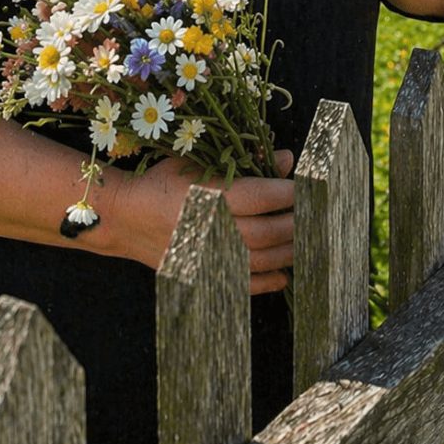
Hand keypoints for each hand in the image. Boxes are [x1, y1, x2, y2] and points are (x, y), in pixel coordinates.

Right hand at [107, 149, 294, 294]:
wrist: (125, 218)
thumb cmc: (163, 182)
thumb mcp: (198, 161)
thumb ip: (244, 160)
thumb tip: (286, 159)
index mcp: (213, 196)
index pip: (266, 196)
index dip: (293, 192)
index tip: (312, 188)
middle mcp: (215, 230)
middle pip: (270, 231)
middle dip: (298, 222)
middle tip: (319, 215)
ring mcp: (210, 258)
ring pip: (263, 259)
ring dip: (290, 251)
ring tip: (308, 241)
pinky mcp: (205, 276)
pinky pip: (246, 284)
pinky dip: (269, 281)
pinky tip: (285, 273)